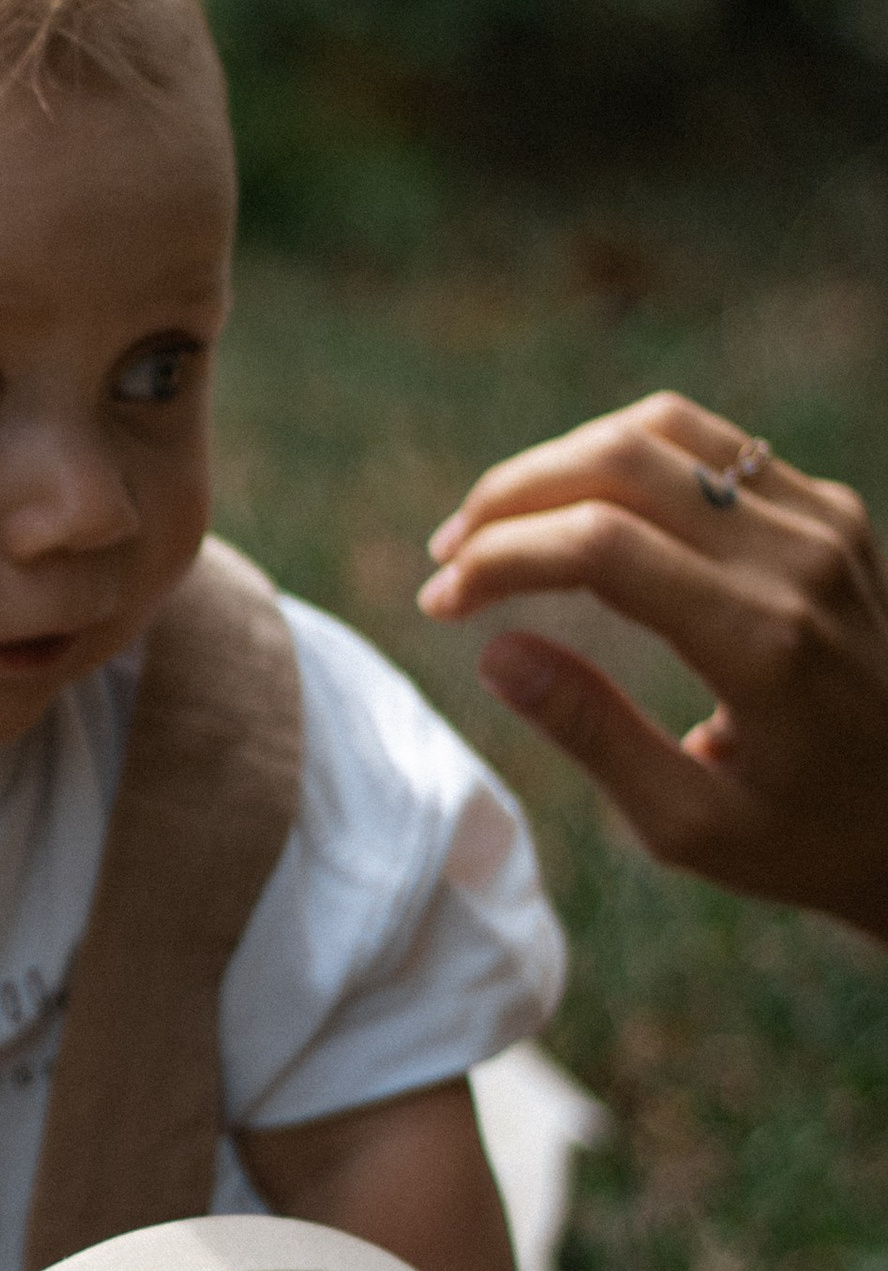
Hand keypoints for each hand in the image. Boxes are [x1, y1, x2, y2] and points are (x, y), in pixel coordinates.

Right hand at [418, 390, 887, 942]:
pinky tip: (578, 513)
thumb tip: (493, 650)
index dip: (500, 558)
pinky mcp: (831, 510)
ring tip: (498, 526)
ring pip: (662, 432)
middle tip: (449, 556)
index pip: (601, 546)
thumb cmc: (806, 838)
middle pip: (620, 462)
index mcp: (763, 643)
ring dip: (560, 463)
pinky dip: (624, 461)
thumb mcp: (689, 825)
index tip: (439, 602)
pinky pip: (709, 448)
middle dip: (510, 498)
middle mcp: (799, 561)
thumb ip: (591, 731)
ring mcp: (823, 522)